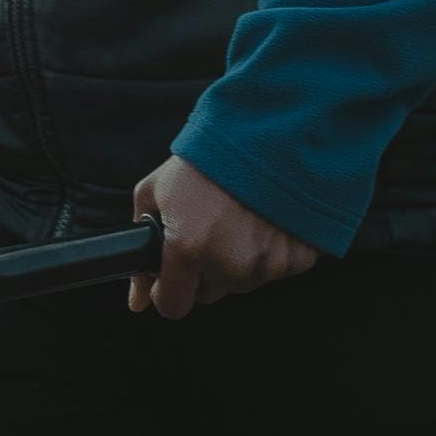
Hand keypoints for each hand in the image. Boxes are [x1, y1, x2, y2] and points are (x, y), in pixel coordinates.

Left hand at [129, 159, 319, 317]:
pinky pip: (278, 270)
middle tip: (211, 230)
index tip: (172, 276)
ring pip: (244, 282)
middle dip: (205, 270)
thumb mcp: (157, 191)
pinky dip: (272, 252)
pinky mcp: (299, 258)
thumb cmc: (210, 157)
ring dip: (239, 261)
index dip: (169, 291)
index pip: (173, 306)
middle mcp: (229, 262)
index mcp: (188, 247)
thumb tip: (136, 300)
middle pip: (210, 292)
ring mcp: (267, 262)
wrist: (269, 130)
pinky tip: (266, 222)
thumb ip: (140, 245)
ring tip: (239, 220)